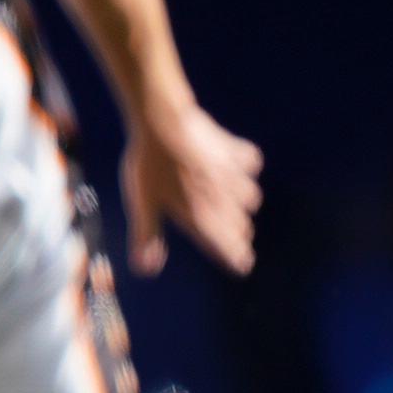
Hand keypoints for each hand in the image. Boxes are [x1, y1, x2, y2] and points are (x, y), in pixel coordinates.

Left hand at [123, 104, 261, 276]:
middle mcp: (221, 197)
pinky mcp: (232, 149)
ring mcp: (231, 173)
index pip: (224, 243)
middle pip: (239, 224)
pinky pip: (250, 162)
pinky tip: (242, 167)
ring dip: (245, 205)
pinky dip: (248, 168)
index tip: (242, 266)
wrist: (163, 122)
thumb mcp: (142, 204)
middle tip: (238, 241)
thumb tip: (146, 269)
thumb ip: (146, 236)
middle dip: (238, 235)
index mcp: (199, 214)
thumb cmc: (148, 166)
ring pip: (250, 197)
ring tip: (239, 208)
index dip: (234, 256)